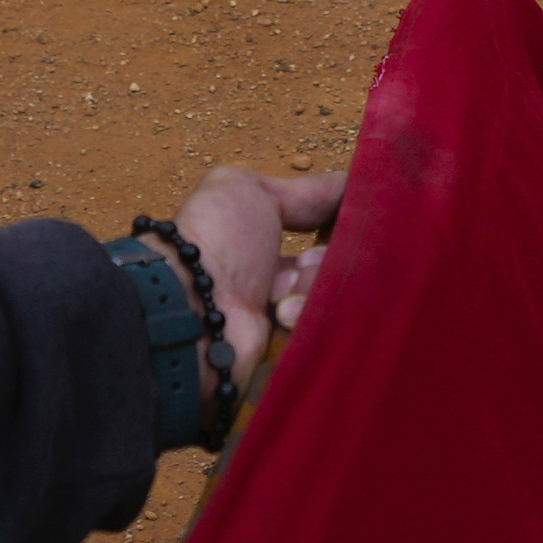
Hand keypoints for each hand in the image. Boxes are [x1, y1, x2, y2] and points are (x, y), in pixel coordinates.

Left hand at [176, 161, 341, 401]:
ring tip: (281, 298)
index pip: (322, 240)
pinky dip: (311, 320)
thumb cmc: (215, 241)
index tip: (336, 225)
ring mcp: (282, 323)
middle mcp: (273, 286)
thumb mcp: (247, 190)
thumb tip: (349, 184)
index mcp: (262, 247)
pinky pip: (327, 334)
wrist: (193, 306)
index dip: (335, 231)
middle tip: (300, 266)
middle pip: (332, 270)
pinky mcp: (289, 357)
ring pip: (333, 300)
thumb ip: (300, 190)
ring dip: (312, 291)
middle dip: (322, 263)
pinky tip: (284, 316)